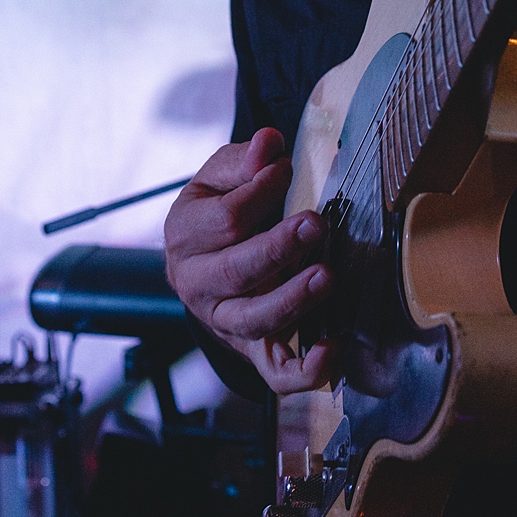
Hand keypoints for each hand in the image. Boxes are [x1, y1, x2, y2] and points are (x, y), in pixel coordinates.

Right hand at [162, 129, 339, 394]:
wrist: (207, 265)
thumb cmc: (219, 214)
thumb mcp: (221, 180)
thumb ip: (245, 162)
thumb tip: (269, 143)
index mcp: (185, 236)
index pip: (223, 220)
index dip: (257, 194)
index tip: (285, 170)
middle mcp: (197, 284)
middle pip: (234, 273)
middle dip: (276, 249)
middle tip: (315, 225)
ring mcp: (223, 322)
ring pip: (253, 321)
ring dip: (290, 301)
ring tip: (325, 275)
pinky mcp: (253, 352)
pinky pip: (274, 373)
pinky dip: (303, 369)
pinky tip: (331, 348)